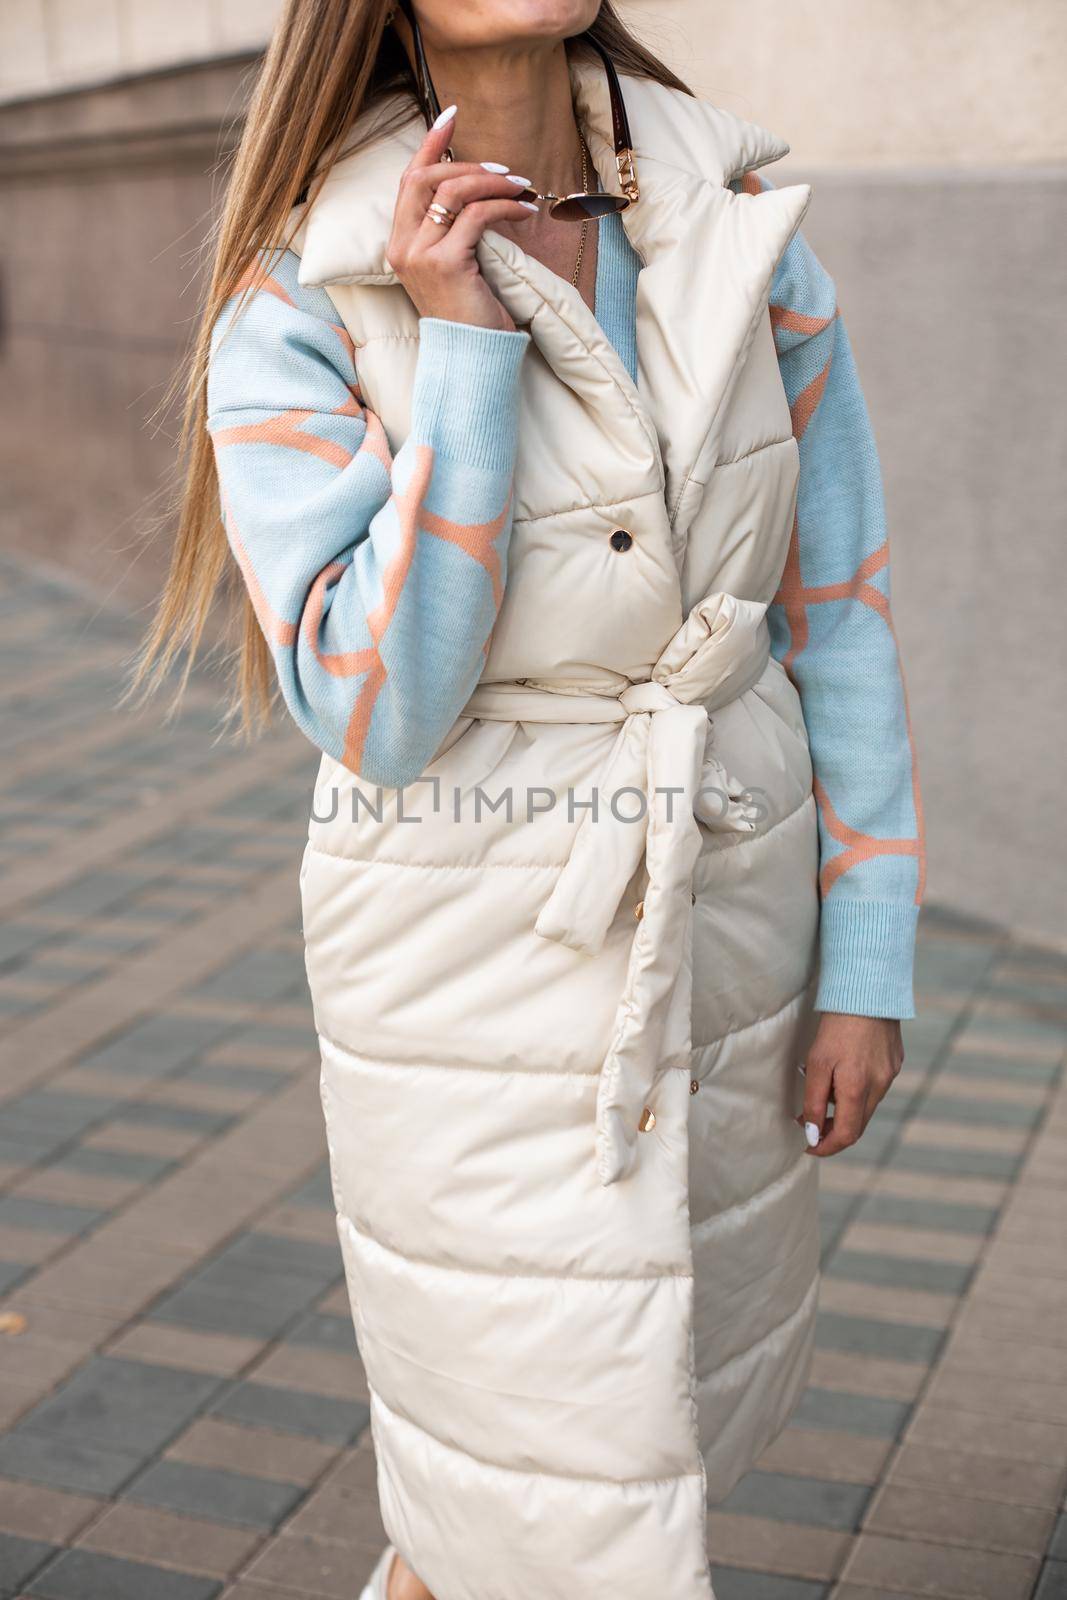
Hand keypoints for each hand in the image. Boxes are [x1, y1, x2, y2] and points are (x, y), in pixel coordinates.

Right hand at [387, 108, 535, 331]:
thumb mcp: (453, 262)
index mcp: (398, 243)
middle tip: (506, 170)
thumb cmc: (468, 311)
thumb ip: (450, 227)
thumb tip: (475, 183)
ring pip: (454, 191)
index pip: (409, 180)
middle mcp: (402, 246)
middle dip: (469, 163)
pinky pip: (477, 216)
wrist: (472, 356)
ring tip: (522, 188)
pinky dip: (505, 207)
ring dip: (493, 183)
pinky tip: (525, 211)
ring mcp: (420, 255)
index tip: (452, 117)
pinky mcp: (446, 263)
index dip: (430, 145)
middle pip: (427, 177)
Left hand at [799, 1014, 903, 1156]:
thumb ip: (813, 1101)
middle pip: (857, 1123)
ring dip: (844, 1109)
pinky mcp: (895, 1062)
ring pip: (866, 1106)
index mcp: (858, 1089)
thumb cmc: (837, 1026)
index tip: (809, 1146)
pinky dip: (857, 1091)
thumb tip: (812, 1132)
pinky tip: (843, 1072)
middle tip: (808, 1122)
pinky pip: (875, 1087)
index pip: (846, 1135)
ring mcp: (890, 1075)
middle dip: (833, 1129)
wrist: (868, 991)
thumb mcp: (816, 1063)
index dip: (827, 1146)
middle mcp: (879, 1086)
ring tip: (822, 1092)